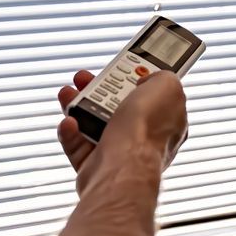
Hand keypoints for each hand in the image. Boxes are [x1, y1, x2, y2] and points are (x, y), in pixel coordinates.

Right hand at [57, 69, 188, 193]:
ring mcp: (119, 154)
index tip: (121, 67)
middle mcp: (144, 140)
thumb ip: (162, 77)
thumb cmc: (147, 130)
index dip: (135, 79)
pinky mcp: (95, 167)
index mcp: (167, 122)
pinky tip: (70, 122)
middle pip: (118, 107)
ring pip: (94, 124)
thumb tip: (149, 80)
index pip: (152, 97)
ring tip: (67, 94)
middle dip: (98, 89)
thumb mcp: (168, 86)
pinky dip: (71, 132)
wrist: (122, 167)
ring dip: (78, 106)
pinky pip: (78, 145)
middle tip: (85, 78)